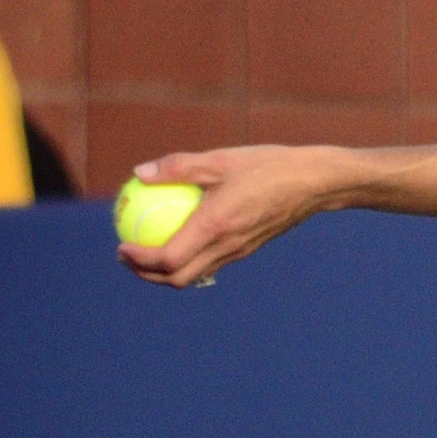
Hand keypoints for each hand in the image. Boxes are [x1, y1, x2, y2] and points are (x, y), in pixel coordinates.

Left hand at [117, 145, 339, 288]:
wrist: (315, 184)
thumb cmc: (269, 166)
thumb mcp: (221, 159)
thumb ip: (178, 167)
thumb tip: (140, 173)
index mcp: (216, 225)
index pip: (168, 258)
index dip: (140, 259)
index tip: (121, 246)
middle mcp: (227, 245)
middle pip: (178, 278)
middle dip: (146, 275)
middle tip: (126, 255)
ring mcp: (239, 251)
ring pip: (195, 276)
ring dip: (166, 272)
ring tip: (147, 252)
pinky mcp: (247, 248)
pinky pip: (211, 263)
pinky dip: (189, 260)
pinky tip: (181, 238)